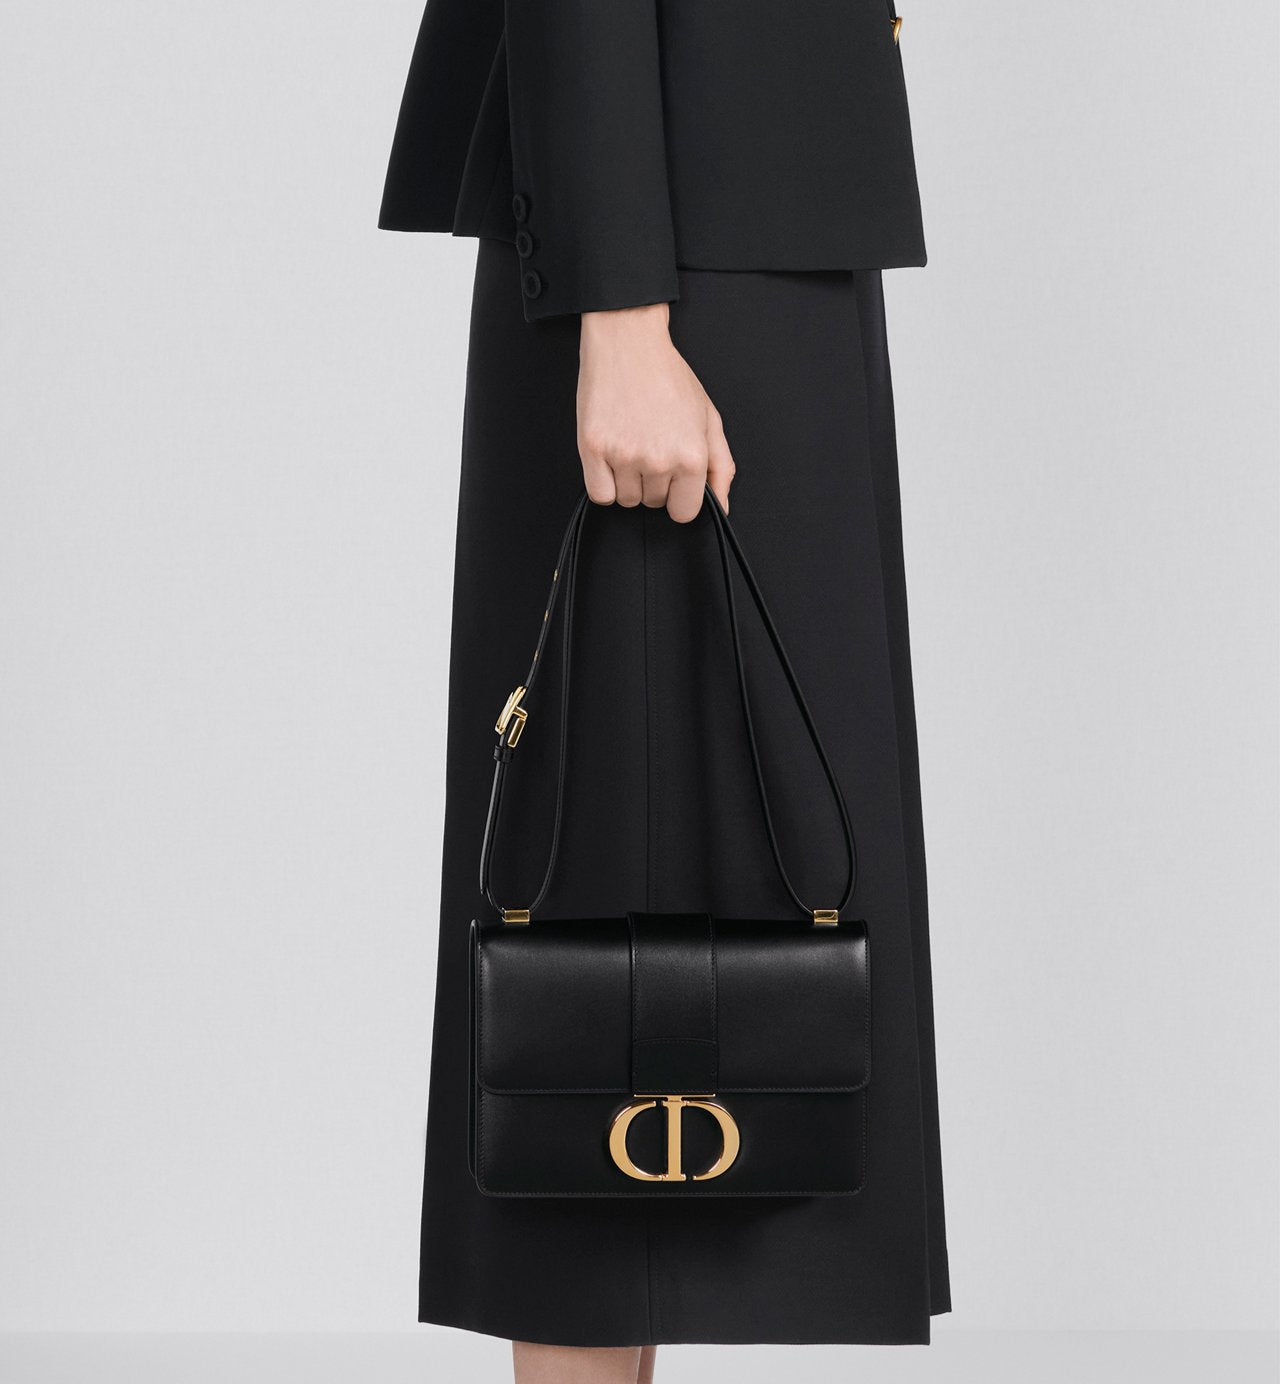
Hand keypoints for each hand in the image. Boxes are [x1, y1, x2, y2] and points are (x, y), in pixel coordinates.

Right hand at [577, 303, 734, 521]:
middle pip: (653, 504)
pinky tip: (611, 454)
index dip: (678, 496)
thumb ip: (720, 467)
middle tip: (650, 442)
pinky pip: (599, 494)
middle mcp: (659, 461)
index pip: (683, 512)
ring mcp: (624, 456)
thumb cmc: (668, 376)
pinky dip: (603, 481)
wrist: (629, 342)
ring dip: (627, 480)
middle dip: (653, 481)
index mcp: (692, 456)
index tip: (672, 476)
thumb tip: (722, 505)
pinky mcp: (593, 449)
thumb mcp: (708, 418)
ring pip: (626, 500)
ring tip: (630, 441)